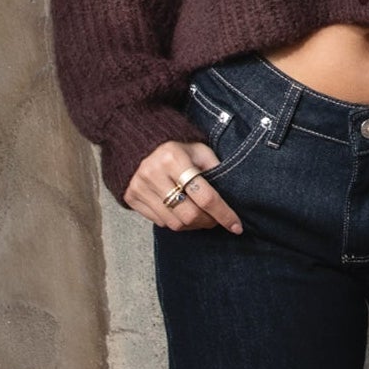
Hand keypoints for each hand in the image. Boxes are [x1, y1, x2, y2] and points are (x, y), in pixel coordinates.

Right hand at [124, 138, 243, 233]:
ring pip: (175, 223)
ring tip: (200, 216)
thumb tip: (232, 198)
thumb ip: (215, 169)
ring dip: (193, 225)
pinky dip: (176, 222)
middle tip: (216, 219)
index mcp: (173, 158)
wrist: (137, 142)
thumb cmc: (174, 148)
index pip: (205, 196)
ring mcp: (140, 187)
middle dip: (208, 221)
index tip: (236, 226)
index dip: (224, 214)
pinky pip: (160, 222)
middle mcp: (154, 173)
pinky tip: (181, 212)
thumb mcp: (198, 150)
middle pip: (190, 214)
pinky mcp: (131, 198)